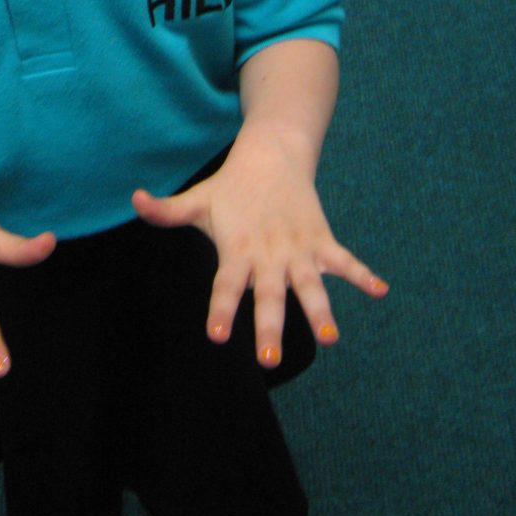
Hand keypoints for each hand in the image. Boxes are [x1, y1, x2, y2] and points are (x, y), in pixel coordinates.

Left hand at [132, 139, 387, 366]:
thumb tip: (133, 199)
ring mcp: (297, 248)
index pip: (224, 286)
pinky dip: (362, 274)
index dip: (220, 310)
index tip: (217, 336)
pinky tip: (381, 291)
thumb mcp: (197, 200)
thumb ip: (166, 210)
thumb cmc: (230, 187)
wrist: (271, 154)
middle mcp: (268, 254)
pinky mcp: (320, 239)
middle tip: (269, 360)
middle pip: (268, 296)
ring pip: (311, 285)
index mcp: (236, 250)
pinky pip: (344, 260)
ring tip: (331, 338)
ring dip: (320, 310)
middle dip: (269, 326)